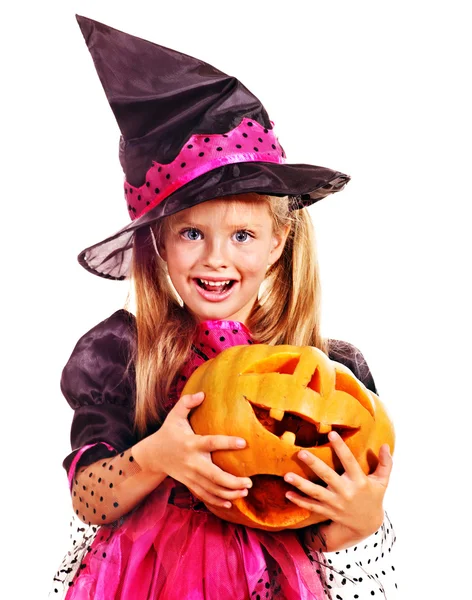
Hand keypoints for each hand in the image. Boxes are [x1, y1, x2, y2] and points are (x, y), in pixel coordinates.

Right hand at [142, 391, 251, 508]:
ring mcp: (190, 476)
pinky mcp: (189, 483)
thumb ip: (187, 402)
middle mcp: (192, 462)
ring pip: (211, 489)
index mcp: (191, 443)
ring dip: (229, 493)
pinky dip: (217, 501)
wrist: (152, 456)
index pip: (211, 443)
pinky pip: (204, 495)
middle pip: (213, 475)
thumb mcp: (174, 415)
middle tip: (250, 482)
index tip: (244, 442)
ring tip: (245, 492)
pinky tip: (231, 502)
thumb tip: (202, 393)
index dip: (227, 443)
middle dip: (232, 481)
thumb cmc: (167, 432)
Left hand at [284, 431, 391, 540]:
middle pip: (328, 477)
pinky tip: (287, 493)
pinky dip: (299, 501)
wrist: (367, 524)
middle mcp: (346, 492)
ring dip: (300, 485)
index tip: (332, 433)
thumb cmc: (373, 496)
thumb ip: (386, 463)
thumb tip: (386, 445)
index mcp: (359, 481)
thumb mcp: (382, 481)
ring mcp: (335, 503)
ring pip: (316, 493)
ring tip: (287, 475)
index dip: (341, 448)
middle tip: (301, 453)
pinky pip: (311, 506)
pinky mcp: (328, 511)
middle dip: (314, 465)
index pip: (349, 461)